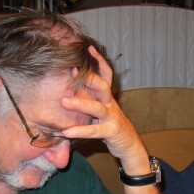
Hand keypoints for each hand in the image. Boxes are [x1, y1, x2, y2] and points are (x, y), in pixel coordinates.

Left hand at [59, 46, 147, 173]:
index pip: (106, 75)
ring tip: (63, 101)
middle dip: (89, 77)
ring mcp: (112, 117)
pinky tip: (66, 132)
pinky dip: (79, 131)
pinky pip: (94, 130)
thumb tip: (69, 87)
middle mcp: (110, 104)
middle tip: (72, 70)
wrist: (130, 146)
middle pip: (102, 86)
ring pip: (96, 107)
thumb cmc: (111, 126)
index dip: (99, 61)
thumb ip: (89, 99)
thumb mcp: (101, 110)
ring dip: (79, 103)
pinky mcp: (111, 132)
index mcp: (107, 97)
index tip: (88, 48)